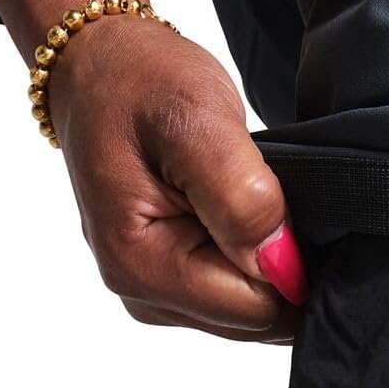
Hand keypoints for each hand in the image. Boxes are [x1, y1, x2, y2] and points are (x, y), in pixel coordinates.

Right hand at [48, 14, 305, 341]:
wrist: (101, 68)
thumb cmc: (139, 84)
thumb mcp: (197, 121)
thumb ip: (241, 199)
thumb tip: (282, 266)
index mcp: (141, 266)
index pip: (257, 309)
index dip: (287, 261)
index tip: (278, 202)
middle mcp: (143, 295)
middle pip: (255, 319)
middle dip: (275, 264)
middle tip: (257, 193)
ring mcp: (156, 296)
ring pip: (250, 310)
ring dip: (263, 258)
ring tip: (238, 197)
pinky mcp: (170, 286)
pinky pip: (236, 294)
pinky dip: (249, 257)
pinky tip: (233, 213)